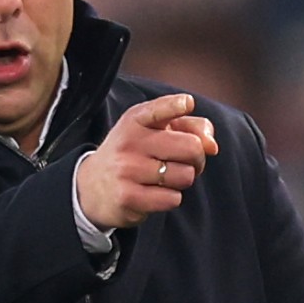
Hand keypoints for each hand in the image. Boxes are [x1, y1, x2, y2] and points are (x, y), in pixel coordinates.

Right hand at [78, 95, 218, 233]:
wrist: (91, 188)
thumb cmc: (133, 156)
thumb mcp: (152, 132)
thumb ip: (189, 127)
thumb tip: (212, 146)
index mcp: (135, 120)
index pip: (159, 109)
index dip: (176, 105)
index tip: (187, 103)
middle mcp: (130, 142)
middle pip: (191, 147)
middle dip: (197, 158)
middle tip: (186, 162)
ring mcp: (127, 170)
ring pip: (185, 176)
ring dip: (183, 180)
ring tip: (166, 178)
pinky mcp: (128, 197)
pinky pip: (173, 198)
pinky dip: (171, 198)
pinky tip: (154, 193)